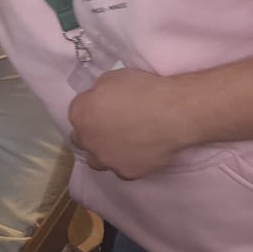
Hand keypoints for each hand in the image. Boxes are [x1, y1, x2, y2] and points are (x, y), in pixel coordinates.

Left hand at [67, 68, 195, 179]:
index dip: (92, 111)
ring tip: (123, 145)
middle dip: (93, 133)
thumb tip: (98, 98)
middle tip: (112, 127)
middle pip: (82, 139)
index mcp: (79, 114)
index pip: (78, 114)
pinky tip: (140, 154)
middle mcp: (86, 140)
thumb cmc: (143, 90)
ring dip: (105, 152)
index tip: (105, 109)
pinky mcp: (125, 173)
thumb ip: (98, 91)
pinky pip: (122, 170)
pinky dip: (128, 163)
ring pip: (97, 160)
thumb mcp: (112, 78)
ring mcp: (105, 159)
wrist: (173, 113)